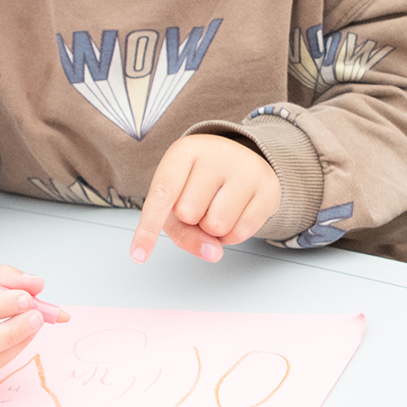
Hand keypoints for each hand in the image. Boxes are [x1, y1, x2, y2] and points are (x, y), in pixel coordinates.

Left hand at [132, 135, 283, 262]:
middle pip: (189, 213)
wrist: (241, 161)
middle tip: (201, 202)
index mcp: (185, 151)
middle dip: (192, 219)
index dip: (148, 228)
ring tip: (217, 208)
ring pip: (216, 226)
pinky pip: (241, 233)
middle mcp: (217, 153)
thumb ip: (183, 232)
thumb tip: (214, 253)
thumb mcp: (178, 201)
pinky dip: (231, 235)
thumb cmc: (199, 183)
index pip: (162, 194)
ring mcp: (246, 168)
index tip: (138, 255)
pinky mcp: (268, 187)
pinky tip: (235, 214)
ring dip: (212, 230)